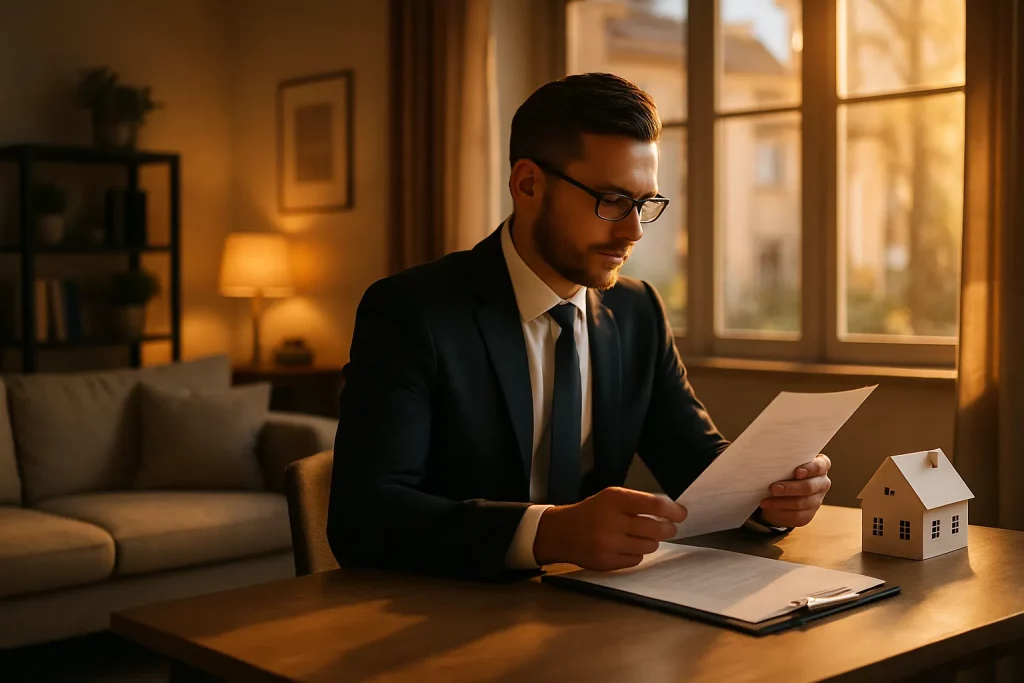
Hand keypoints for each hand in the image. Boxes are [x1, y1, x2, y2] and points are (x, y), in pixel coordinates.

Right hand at [533, 487, 686, 570]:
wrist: (561, 532)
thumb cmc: (592, 512)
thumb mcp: (610, 498)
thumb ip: (637, 503)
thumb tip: (671, 512)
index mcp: (614, 499)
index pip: (654, 504)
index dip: (673, 510)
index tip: (681, 514)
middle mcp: (612, 520)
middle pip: (656, 528)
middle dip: (667, 529)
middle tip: (668, 528)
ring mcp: (609, 543)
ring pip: (649, 546)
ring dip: (651, 541)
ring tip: (642, 536)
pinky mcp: (607, 562)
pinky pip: (637, 560)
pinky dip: (637, 553)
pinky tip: (626, 547)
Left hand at [758, 454, 831, 527]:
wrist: (783, 490)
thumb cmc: (785, 469)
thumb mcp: (786, 463)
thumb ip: (785, 461)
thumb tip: (768, 460)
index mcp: (821, 466)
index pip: (820, 466)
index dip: (810, 469)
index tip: (796, 472)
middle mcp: (822, 483)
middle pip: (809, 487)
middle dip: (790, 488)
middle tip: (773, 488)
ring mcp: (817, 500)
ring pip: (801, 503)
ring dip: (781, 502)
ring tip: (765, 501)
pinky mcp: (808, 514)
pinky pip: (796, 516)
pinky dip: (781, 513)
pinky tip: (769, 508)